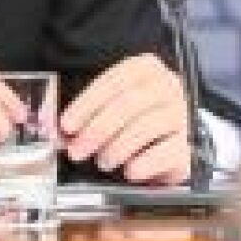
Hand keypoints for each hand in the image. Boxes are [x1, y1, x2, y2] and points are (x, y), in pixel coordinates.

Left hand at [60, 54, 192, 184]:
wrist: (166, 136)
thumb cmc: (128, 118)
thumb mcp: (104, 108)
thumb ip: (80, 117)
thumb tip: (52, 130)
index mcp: (143, 68)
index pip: (113, 81)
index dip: (87, 104)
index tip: (67, 125)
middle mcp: (166, 86)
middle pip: (129, 103)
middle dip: (97, 129)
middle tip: (77, 151)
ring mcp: (181, 114)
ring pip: (147, 126)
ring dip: (118, 147)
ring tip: (103, 162)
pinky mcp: (188, 144)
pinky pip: (170, 151)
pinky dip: (146, 162)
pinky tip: (130, 172)